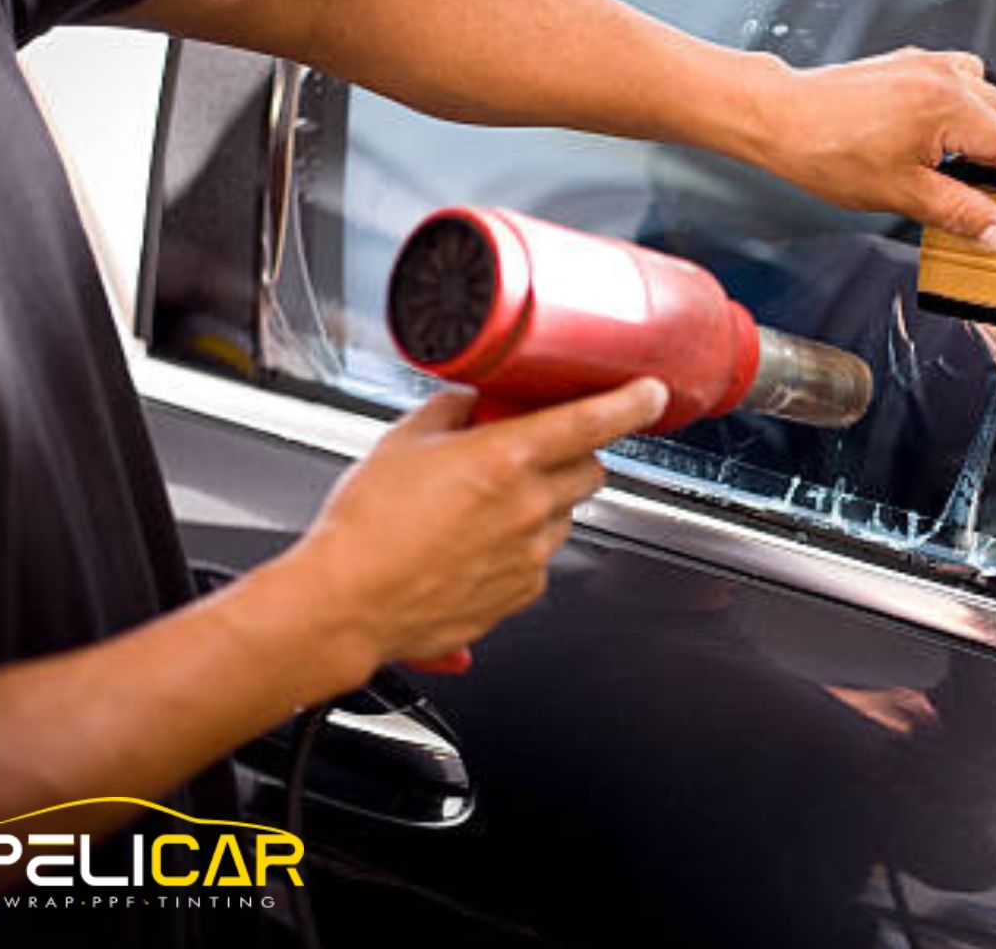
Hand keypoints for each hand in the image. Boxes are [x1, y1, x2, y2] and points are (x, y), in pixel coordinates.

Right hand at [276, 379, 667, 671]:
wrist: (345, 604)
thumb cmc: (364, 529)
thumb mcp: (399, 443)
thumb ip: (448, 412)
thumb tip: (470, 402)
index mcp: (506, 460)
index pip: (593, 421)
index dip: (632, 402)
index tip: (650, 392)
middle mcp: (530, 508)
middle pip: (592, 470)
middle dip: (575, 456)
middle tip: (536, 453)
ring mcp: (531, 554)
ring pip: (566, 516)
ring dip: (544, 503)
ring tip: (485, 507)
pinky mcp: (522, 592)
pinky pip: (541, 558)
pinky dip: (523, 546)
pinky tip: (476, 546)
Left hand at [746, 48, 995, 250]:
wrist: (782, 119)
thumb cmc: (827, 151)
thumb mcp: (903, 194)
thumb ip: (961, 212)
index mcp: (948, 106)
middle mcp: (943, 77)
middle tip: (983, 195)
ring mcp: (925, 65)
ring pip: (985, 94)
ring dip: (983, 128)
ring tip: (959, 164)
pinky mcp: (908, 63)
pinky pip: (957, 77)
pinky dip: (960, 104)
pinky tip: (938, 133)